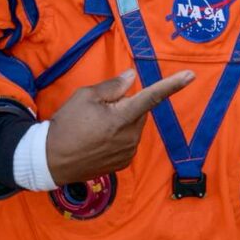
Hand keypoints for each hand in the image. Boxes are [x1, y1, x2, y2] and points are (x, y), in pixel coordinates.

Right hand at [46, 68, 193, 184]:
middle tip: (100, 110)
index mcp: (123, 117)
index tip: (191, 75)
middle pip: (139, 111)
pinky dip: (119, 136)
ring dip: (123, 121)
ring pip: (134, 126)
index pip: (152, 96)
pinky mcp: (122, 164)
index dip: (173, 85)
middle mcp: (131, 136)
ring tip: (95, 127)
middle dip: (127, 105)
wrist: (49, 161)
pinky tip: (98, 140)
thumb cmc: (66, 124)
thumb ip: (113, 86)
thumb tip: (133, 77)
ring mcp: (128, 152)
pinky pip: (128, 141)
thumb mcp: (86, 96)